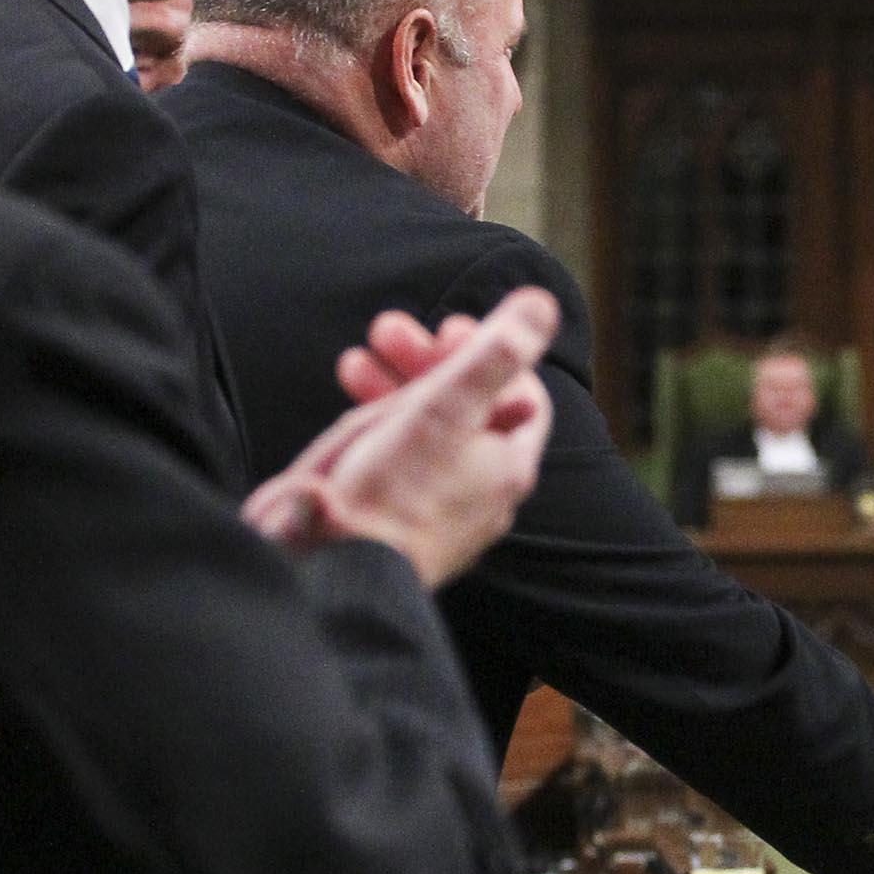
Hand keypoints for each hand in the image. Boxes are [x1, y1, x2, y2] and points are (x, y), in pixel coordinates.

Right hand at [238, 289, 557, 586]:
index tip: (449, 328)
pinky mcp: (391, 524)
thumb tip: (543, 303)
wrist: (330, 571)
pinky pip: (393, 463)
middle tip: (387, 330)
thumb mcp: (447, 405)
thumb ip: (495, 353)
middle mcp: (480, 495)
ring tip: (353, 359)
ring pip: (424, 434)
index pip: (524, 397)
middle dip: (427, 362)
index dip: (492, 354)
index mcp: (507, 468)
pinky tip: (345, 413)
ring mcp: (435, 513)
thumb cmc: (393, 492)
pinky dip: (372, 426)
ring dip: (392, 388)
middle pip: (468, 410)